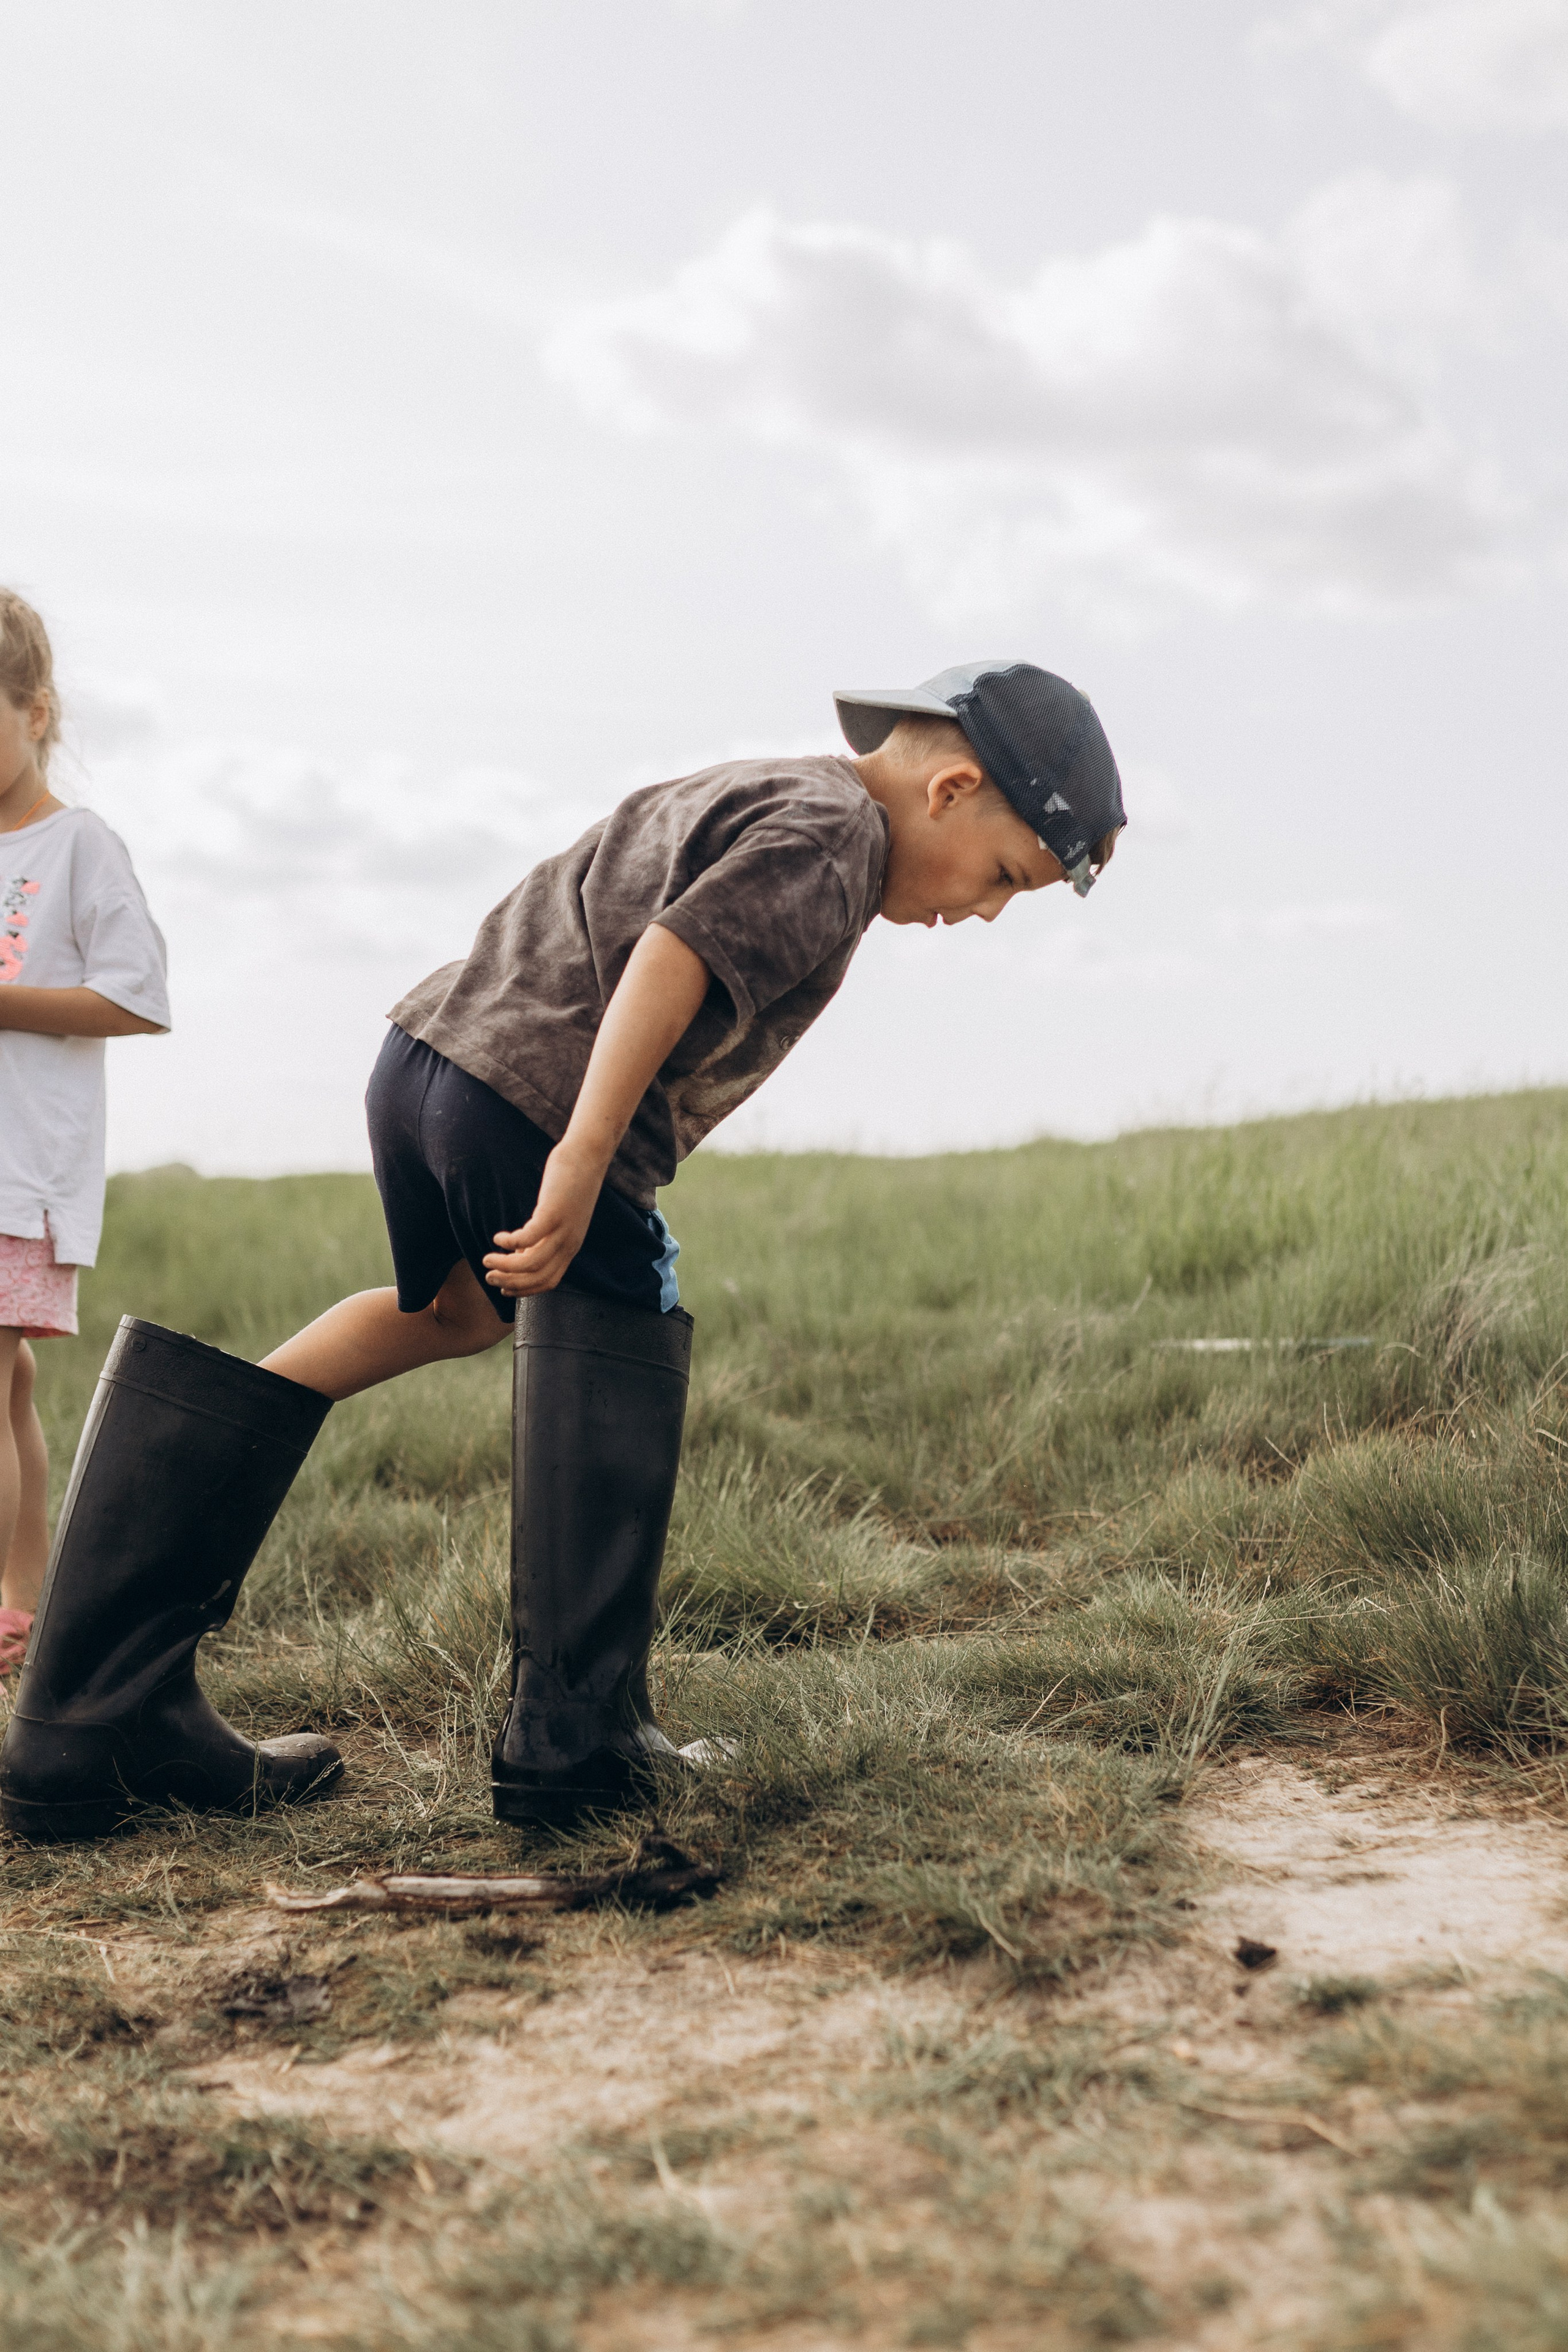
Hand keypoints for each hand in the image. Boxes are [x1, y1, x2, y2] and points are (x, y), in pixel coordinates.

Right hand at [482, 1145, 602, 1296]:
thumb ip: (542, 1238)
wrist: (588, 1157)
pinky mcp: (553, 1213)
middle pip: (537, 1277)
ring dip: (505, 1266)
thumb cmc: (570, 1184)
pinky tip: (499, 1237)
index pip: (549, 1281)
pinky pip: (528, 1238)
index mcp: (570, 1246)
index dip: (525, 1290)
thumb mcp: (557, 1218)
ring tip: (487, 1258)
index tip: (504, 1289)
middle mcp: (568, 1243)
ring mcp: (562, 1229)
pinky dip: (510, 1243)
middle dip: (510, 1282)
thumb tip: (521, 1254)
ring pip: (530, 1263)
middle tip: (490, 1276)